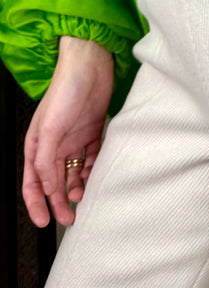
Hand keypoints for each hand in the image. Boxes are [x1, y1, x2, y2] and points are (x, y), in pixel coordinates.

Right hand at [22, 36, 113, 227]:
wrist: (91, 64)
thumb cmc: (65, 90)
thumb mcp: (50, 129)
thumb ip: (46, 161)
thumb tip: (48, 189)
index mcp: (37, 145)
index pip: (33, 183)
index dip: (37, 205)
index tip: (45, 222)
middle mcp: (54, 145)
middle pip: (55, 182)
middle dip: (60, 202)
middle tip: (71, 218)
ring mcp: (73, 138)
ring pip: (74, 172)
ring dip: (78, 186)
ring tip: (84, 196)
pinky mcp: (92, 131)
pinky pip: (92, 157)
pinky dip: (93, 168)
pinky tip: (96, 174)